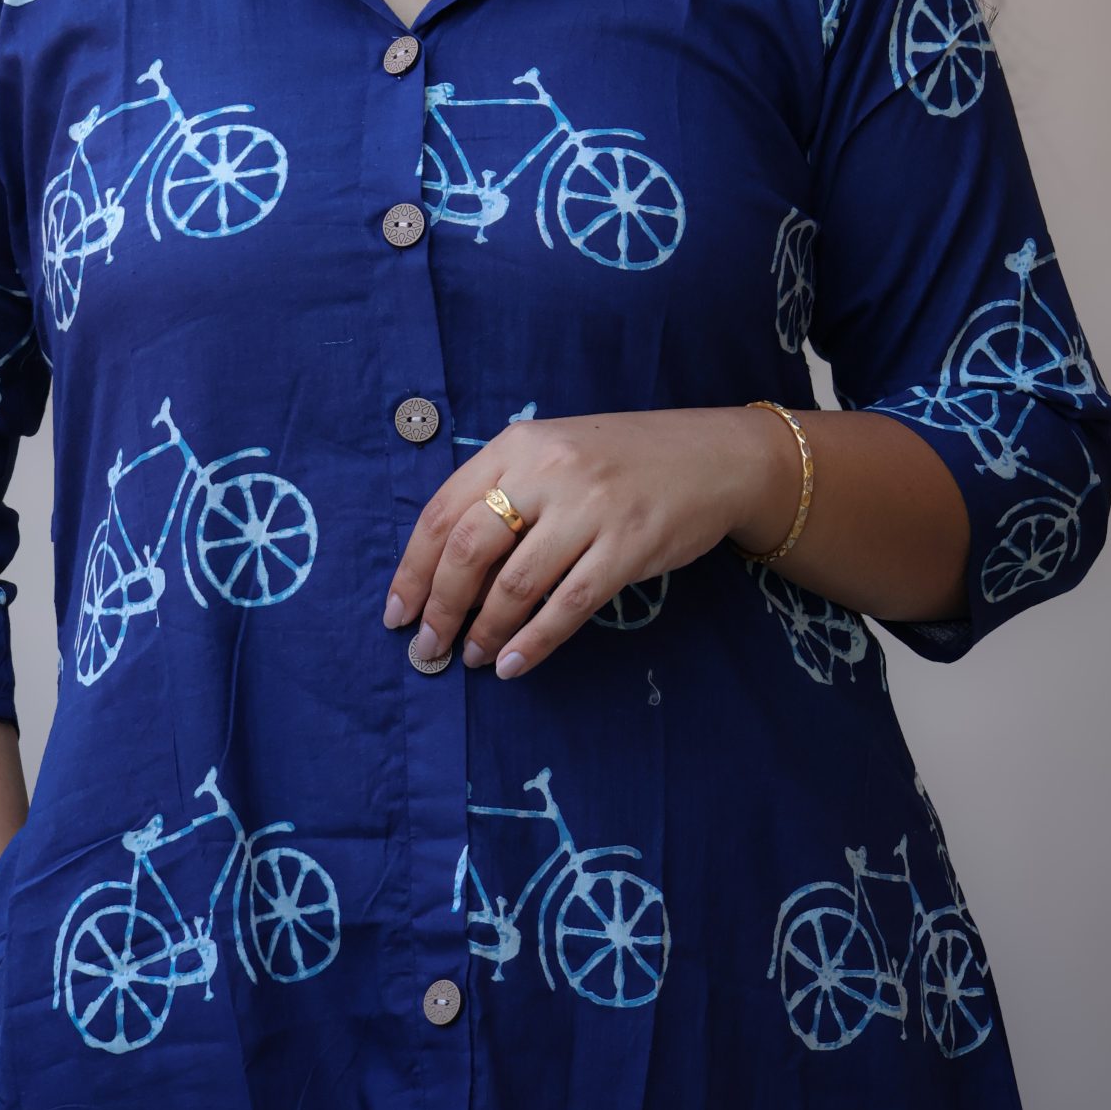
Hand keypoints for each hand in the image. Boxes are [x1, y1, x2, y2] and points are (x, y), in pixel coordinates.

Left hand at [382, 404, 796, 679]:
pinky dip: (533, 642)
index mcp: (517, 445)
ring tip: (470, 657)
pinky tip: (513, 664)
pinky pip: (568, 605)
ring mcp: (589, 508)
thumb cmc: (622, 460)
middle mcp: (547, 471)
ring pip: (516, 583)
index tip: (396, 611)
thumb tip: (447, 571)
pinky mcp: (627, 547)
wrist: (714, 457)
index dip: (412, 568)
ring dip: (484, 630)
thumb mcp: (553, 453)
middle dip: (440, 605)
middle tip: (426, 646)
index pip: (443, 511)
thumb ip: (504, 492)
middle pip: (469, 547)